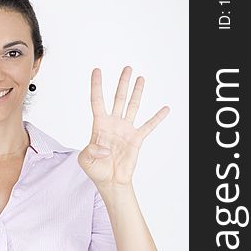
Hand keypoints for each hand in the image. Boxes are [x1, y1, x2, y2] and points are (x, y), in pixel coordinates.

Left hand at [77, 66, 169, 187]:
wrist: (110, 182)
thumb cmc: (96, 170)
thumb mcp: (85, 160)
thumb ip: (89, 151)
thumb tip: (104, 148)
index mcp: (99, 126)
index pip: (97, 101)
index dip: (97, 86)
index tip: (97, 70)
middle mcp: (113, 124)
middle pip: (118, 99)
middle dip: (122, 83)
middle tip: (127, 68)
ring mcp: (126, 130)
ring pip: (132, 106)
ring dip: (137, 92)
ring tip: (140, 78)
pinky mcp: (136, 139)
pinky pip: (149, 126)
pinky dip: (157, 118)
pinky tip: (165, 108)